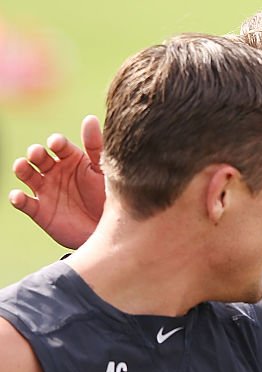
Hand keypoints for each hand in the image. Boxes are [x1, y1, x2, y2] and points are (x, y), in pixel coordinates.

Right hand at [9, 114, 105, 249]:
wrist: (111, 230)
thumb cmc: (110, 197)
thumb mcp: (105, 172)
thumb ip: (96, 147)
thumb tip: (89, 119)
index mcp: (71, 159)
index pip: (59, 146)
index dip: (56, 143)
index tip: (56, 143)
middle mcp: (55, 171)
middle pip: (39, 157)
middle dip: (36, 153)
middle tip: (37, 153)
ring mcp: (46, 190)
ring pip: (27, 174)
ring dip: (22, 168)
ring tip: (22, 166)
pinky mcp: (40, 210)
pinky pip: (24, 203)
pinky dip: (18, 199)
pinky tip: (18, 197)